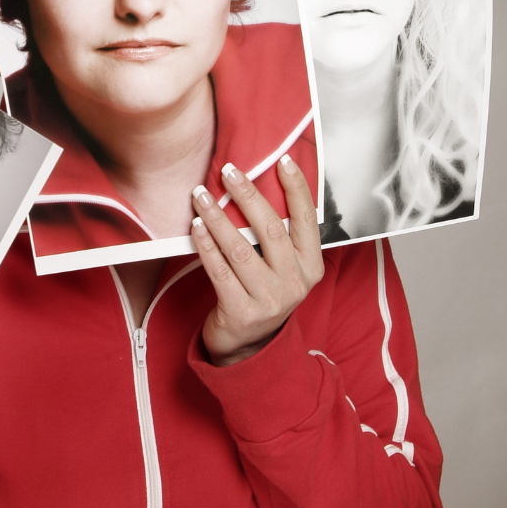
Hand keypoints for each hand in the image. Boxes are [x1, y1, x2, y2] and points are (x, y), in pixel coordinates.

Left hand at [190, 155, 322, 366]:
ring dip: (217, 217)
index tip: (283, 160)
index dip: (297, 188)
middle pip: (271, 229)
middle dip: (248, 195)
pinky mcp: (241, 312)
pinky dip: (205, 245)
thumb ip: (278, 237)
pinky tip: (195, 226)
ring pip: (240, 248)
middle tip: (228, 171)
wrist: (249, 346)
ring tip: (200, 195)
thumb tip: (257, 186)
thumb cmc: (262, 294)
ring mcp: (269, 299)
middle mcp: (295, 283)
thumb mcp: (282, 269)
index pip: (308, 220)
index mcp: (311, 266)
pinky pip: (219, 270)